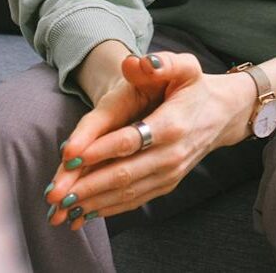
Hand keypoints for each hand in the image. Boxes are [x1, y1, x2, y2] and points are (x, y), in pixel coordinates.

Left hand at [45, 51, 252, 230]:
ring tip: (61, 208)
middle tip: (54, 194)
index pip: (131, 140)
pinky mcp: (165, 185)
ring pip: (127, 192)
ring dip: (93, 202)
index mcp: (173, 124)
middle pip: (124, 174)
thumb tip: (136, 63)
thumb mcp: (184, 66)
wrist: (220, 114)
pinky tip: (84, 212)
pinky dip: (108, 208)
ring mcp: (169, 174)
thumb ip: (162, 63)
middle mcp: (172, 155)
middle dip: (87, 186)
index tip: (69, 157)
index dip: (100, 149)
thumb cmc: (194, 87)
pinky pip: (135, 200)